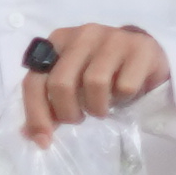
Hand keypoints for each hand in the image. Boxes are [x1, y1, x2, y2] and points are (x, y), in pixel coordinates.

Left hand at [21, 25, 170, 142]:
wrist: (145, 56)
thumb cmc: (103, 72)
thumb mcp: (72, 84)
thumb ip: (49, 103)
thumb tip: (30, 135)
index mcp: (57, 41)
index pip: (35, 80)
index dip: (36, 114)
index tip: (44, 139)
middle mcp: (82, 34)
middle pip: (61, 83)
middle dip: (68, 112)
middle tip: (80, 118)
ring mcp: (112, 37)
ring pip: (94, 83)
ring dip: (97, 107)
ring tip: (101, 108)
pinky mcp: (140, 47)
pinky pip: (125, 85)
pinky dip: (123, 99)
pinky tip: (124, 95)